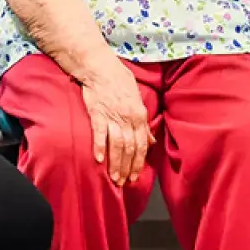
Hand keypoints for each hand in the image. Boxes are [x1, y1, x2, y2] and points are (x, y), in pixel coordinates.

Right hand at [80, 66, 150, 187]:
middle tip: (124, 182)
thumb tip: (151, 140)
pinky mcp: (98, 114)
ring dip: (116, 164)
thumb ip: (143, 123)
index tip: (135, 177)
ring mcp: (113, 117)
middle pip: (130, 149)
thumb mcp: (137, 101)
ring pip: (117, 145)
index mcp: (139, 116)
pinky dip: (99, 147)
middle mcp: (128, 119)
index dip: (139, 164)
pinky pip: (100, 134)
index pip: (141, 146)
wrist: (101, 68)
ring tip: (114, 178)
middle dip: (128, 168)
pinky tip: (98, 160)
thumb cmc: (120, 82)